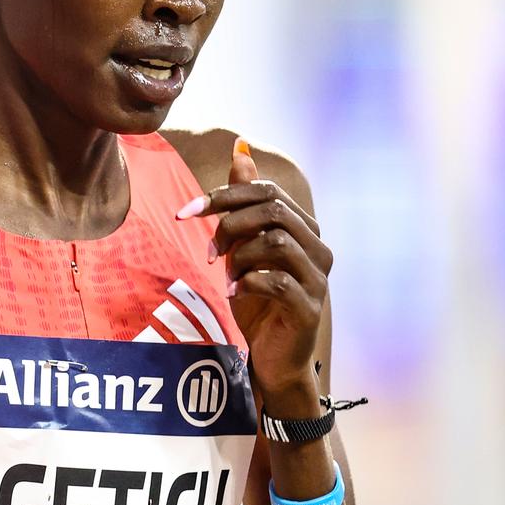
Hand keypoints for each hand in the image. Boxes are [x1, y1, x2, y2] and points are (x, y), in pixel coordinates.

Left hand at [179, 136, 331, 401]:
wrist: (272, 358)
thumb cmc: (257, 301)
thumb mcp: (243, 247)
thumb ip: (244, 202)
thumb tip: (241, 146)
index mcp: (305, 228)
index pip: (268, 191)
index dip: (224, 195)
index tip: (186, 211)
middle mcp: (319, 248)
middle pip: (275, 210)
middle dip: (230, 222)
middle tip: (207, 248)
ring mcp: (319, 279)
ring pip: (277, 242)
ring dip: (240, 255)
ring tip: (224, 274)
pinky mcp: (310, 308)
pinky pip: (277, 281)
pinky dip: (248, 282)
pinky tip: (234, 292)